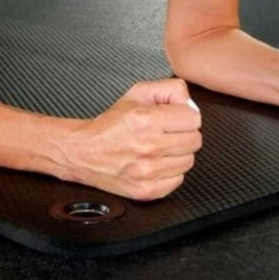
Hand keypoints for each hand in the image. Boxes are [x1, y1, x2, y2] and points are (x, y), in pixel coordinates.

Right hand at [57, 78, 202, 200]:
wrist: (83, 153)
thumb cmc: (109, 125)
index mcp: (146, 120)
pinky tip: (155, 163)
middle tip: (165, 133)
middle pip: (195, 140)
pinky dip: (170, 172)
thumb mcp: (135, 94)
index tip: (174, 118)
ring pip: (189, 161)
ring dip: (177, 154)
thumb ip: (168, 88)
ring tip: (158, 148)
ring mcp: (149, 172)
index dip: (184, 116)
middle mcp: (149, 147)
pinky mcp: (148, 190)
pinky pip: (178, 180)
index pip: (194, 118)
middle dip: (182, 134)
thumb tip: (189, 101)